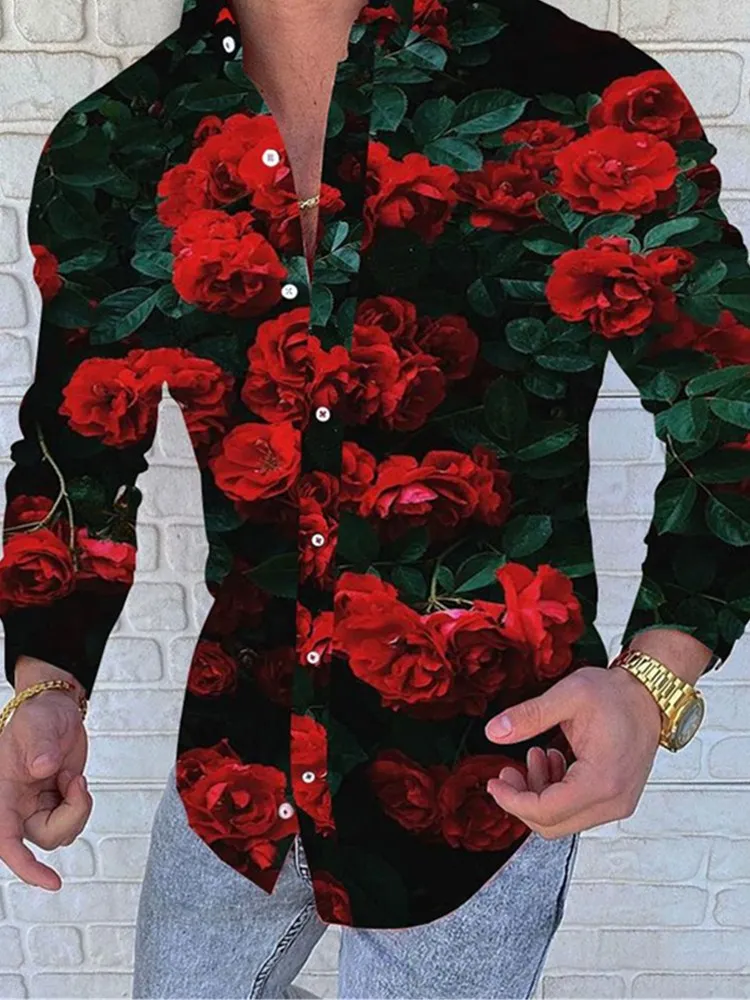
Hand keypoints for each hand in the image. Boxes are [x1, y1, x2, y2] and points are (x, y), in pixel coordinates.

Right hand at [0, 662, 91, 888]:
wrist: (55, 709)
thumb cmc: (39, 716)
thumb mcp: (38, 726)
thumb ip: (39, 746)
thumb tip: (44, 767)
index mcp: (2, 793)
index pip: (7, 840)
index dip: (25, 866)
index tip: (51, 882)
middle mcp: (16, 806)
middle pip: (46, 837)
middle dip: (71, 814)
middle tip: (76, 781)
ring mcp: (37, 807)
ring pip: (63, 833)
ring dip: (78, 808)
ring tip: (73, 776)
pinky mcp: (56, 804)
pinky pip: (73, 821)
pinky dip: (82, 804)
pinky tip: (75, 781)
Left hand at [484, 664, 662, 837]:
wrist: (649, 695)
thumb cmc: (617, 695)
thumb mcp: (567, 695)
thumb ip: (528, 715)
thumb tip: (494, 731)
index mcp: (601, 780)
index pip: (546, 811)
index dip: (512, 801)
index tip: (494, 783)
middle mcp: (613, 801)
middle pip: (552, 824)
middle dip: (522, 800)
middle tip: (509, 771)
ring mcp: (617, 804)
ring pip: (563, 820)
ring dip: (540, 793)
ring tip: (536, 755)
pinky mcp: (616, 800)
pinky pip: (577, 811)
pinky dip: (557, 793)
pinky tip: (554, 762)